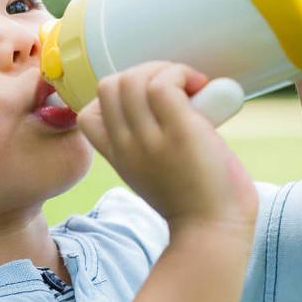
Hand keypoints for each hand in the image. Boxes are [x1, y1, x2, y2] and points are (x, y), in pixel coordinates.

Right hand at [75, 61, 257, 236]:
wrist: (214, 231)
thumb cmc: (197, 206)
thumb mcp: (154, 175)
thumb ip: (148, 146)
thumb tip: (175, 106)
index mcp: (118, 157)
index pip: (88, 114)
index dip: (116, 97)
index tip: (148, 103)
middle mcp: (125, 146)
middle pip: (108, 86)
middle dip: (143, 74)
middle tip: (176, 90)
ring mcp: (148, 140)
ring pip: (132, 79)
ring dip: (164, 71)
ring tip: (191, 88)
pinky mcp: (178, 131)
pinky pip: (163, 83)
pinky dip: (181, 75)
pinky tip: (200, 88)